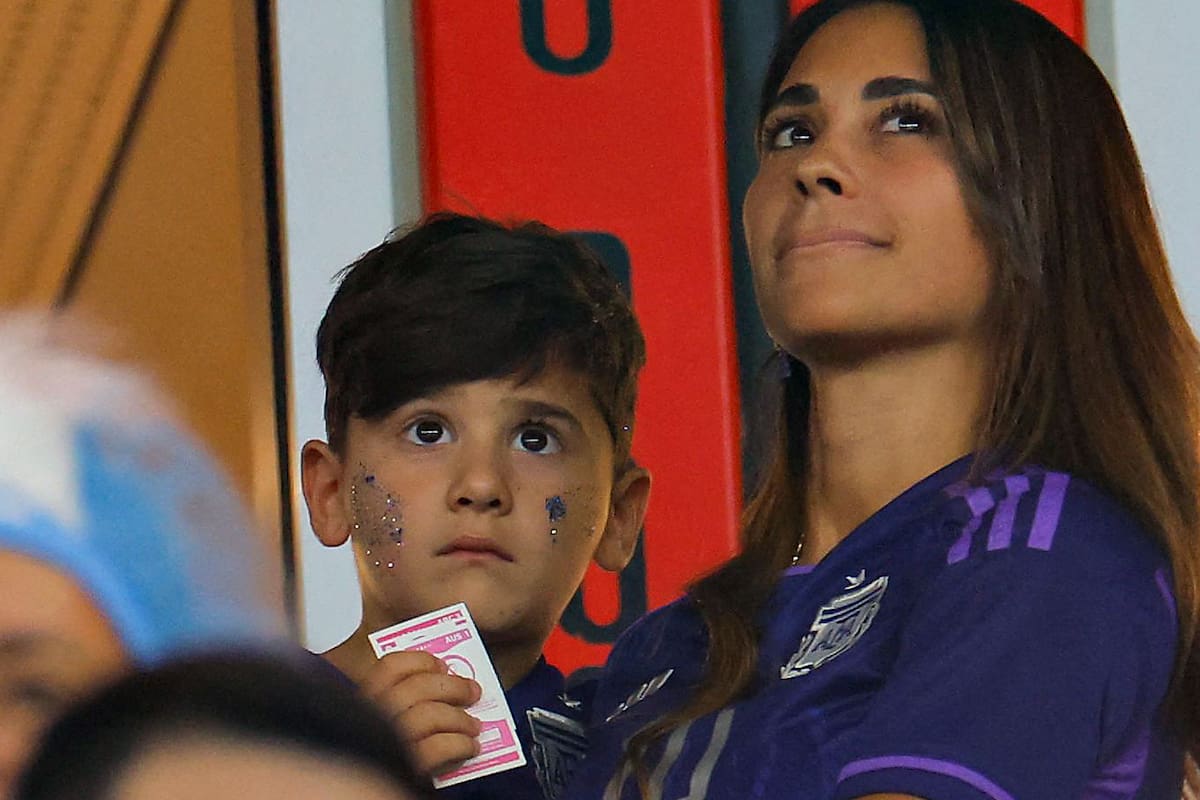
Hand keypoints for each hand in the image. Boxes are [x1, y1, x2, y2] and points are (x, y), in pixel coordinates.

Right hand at [361, 650, 482, 775]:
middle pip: (417, 687)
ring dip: (460, 718)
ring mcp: (389, 740)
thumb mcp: (384, 720)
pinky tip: (470, 748)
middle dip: (453, 686)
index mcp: (363, 701)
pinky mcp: (406, 766)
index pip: (390, 666)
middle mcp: (373, 716)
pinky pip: (439, 748)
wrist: (373, 788)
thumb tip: (445, 683)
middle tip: (472, 691)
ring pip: (430, 715)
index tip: (442, 665)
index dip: (421, 661)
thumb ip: (402, 702)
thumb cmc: (383, 753)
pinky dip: (461, 744)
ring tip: (474, 726)